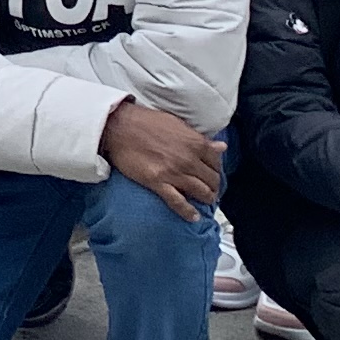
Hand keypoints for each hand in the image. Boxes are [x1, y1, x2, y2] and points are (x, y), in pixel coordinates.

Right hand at [96, 98, 224, 221]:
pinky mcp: (158, 182)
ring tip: (204, 201)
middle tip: (210, 190)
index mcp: (195, 143)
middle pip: (212, 180)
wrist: (119, 126)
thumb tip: (221, 146)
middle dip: (213, 187)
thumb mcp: (177, 124)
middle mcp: (189, 159)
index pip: (217, 163)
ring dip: (206, 199)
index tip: (212, 174)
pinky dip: (188, 211)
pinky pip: (178, 202)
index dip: (216, 170)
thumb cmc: (145, 122)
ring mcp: (174, 172)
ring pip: (201, 192)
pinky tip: (193, 217)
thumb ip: (200, 139)